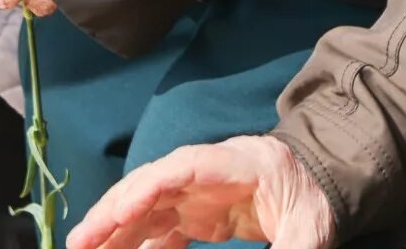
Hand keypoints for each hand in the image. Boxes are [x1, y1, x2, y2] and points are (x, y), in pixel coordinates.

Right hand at [68, 135, 335, 248]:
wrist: (326, 181)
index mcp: (233, 165)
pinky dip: (137, 244)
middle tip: (79, 243)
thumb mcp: (312, 228)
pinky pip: (160, 228)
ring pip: (147, 209)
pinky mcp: (199, 214)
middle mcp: (205, 175)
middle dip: (112, 213)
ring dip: (116, 231)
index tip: (117, 212)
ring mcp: (199, 194)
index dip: (144, 189)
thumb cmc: (319, 196)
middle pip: (150, 187)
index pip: (179, 169)